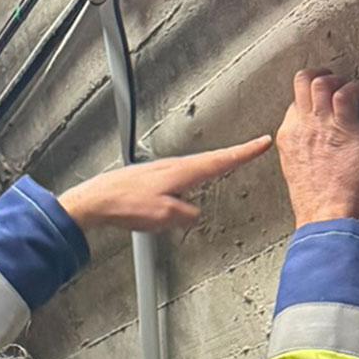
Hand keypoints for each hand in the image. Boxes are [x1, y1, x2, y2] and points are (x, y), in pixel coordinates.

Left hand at [56, 136, 273, 232]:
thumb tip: (194, 214)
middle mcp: (173, 166)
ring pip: (192, 170)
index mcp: (183, 171)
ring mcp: (161, 170)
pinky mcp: (150, 178)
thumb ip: (187, 215)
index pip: (222, 160)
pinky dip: (187, 181)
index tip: (262, 142)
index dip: (245, 151)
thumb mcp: (164, 216)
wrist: (95, 199)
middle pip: (210, 160)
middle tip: (251, 150)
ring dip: (209, 168)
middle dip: (232, 156)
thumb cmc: (124, 204)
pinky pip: (177, 179)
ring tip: (224, 166)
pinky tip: (183, 188)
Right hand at [276, 68, 358, 226]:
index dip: (310, 99)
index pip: (294, 104)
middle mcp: (301, 125)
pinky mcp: (343, 127)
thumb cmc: (315, 201)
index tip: (323, 103)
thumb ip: (303, 151)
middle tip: (333, 81)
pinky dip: (356, 89)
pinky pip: (346, 93)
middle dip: (318, 75)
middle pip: (301, 82)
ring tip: (349, 86)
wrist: (323, 214)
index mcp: (288, 137)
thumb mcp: (297, 171)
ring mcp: (321, 124)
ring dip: (338, 79)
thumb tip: (315, 145)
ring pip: (320, 80)